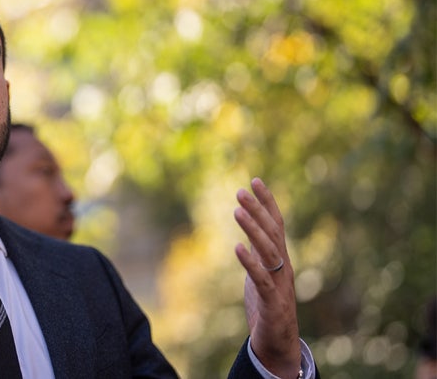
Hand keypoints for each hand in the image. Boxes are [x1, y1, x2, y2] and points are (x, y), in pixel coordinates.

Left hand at [233, 178, 301, 377]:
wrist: (278, 341)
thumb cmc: (268, 305)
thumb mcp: (261, 272)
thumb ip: (258, 253)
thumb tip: (248, 231)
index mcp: (280, 258)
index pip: (276, 224)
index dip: (268, 202)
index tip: (255, 180)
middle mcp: (284, 266)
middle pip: (272, 233)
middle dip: (258, 210)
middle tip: (241, 190)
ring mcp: (280, 283)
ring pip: (268, 252)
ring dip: (253, 230)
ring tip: (237, 211)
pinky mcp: (272, 301)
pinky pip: (261, 279)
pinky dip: (250, 263)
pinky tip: (236, 248)